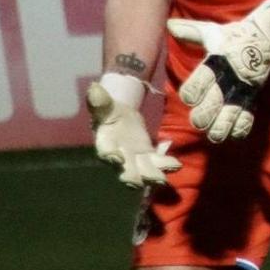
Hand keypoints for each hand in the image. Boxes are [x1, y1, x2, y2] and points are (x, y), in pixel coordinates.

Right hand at [86, 74, 180, 188]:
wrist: (121, 116)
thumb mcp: (104, 105)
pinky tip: (176, 164)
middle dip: (132, 177)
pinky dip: (166, 164)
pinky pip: (158, 162)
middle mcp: (119, 157)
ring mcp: (135, 159)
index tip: (117, 158)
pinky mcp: (149, 156)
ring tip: (162, 180)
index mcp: (105, 143)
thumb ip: (100, 100)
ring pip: (143, 171)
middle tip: (139, 182)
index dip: (110, 156)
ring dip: (152, 176)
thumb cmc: (109, 112)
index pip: (106, 151)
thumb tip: (93, 88)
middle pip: (124, 170)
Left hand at [167, 0, 269, 141]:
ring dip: (220, 127)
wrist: (265, 36)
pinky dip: (240, 128)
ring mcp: (243, 88)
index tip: (188, 97)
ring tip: (213, 135)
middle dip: (203, 116)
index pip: (201, 81)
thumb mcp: (211, 31)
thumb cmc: (233, 36)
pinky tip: (232, 134)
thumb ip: (189, 31)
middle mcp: (230, 77)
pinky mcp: (254, 95)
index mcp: (217, 60)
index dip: (191, 93)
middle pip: (214, 103)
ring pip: (231, 114)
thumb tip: (168, 25)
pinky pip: (248, 116)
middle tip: (198, 121)